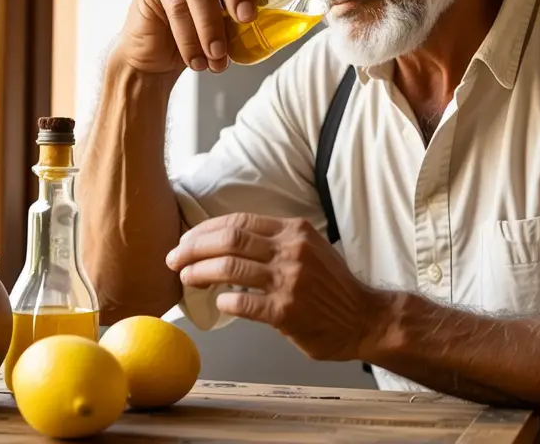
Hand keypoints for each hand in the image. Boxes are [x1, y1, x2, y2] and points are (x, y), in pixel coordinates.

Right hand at [115, 0, 257, 75]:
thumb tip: (266, 27)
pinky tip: (196, 59)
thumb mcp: (221, 32)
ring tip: (216, 57)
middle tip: (243, 21)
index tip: (250, 16)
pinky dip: (189, 36)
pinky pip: (175, 5)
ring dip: (210, 26)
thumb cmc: (190, 44)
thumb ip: (237, 21)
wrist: (152, 62)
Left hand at [165, 212, 380, 361]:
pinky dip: (223, 301)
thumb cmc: (333, 287)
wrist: (365, 318)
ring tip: (186, 279)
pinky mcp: (286, 311)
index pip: (238, 222)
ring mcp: (289, 281)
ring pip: (229, 267)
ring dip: (199, 272)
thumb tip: (227, 243)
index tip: (187, 241)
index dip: (206, 230)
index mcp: (295, 230)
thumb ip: (275, 242)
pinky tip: (218, 302)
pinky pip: (242, 302)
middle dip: (193, 248)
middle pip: (228, 240)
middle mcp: (291, 250)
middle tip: (175, 259)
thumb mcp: (310, 248)